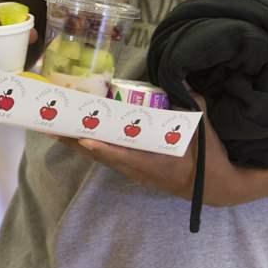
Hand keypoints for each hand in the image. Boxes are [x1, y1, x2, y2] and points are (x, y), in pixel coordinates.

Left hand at [58, 95, 262, 206]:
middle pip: (101, 156)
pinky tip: (79, 136)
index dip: (102, 148)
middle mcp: (140, 170)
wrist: (216, 187)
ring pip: (101, 158)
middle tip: (51, 127)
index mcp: (156, 162)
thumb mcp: (205, 132)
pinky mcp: (135, 171)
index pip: (124, 155)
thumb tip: (184, 80)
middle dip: (76, 141)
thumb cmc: (209, 160)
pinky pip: (108, 158)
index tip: (83, 140)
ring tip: (55, 129)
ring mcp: (136, 172)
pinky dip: (93, 147)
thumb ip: (194, 104)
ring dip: (79, 144)